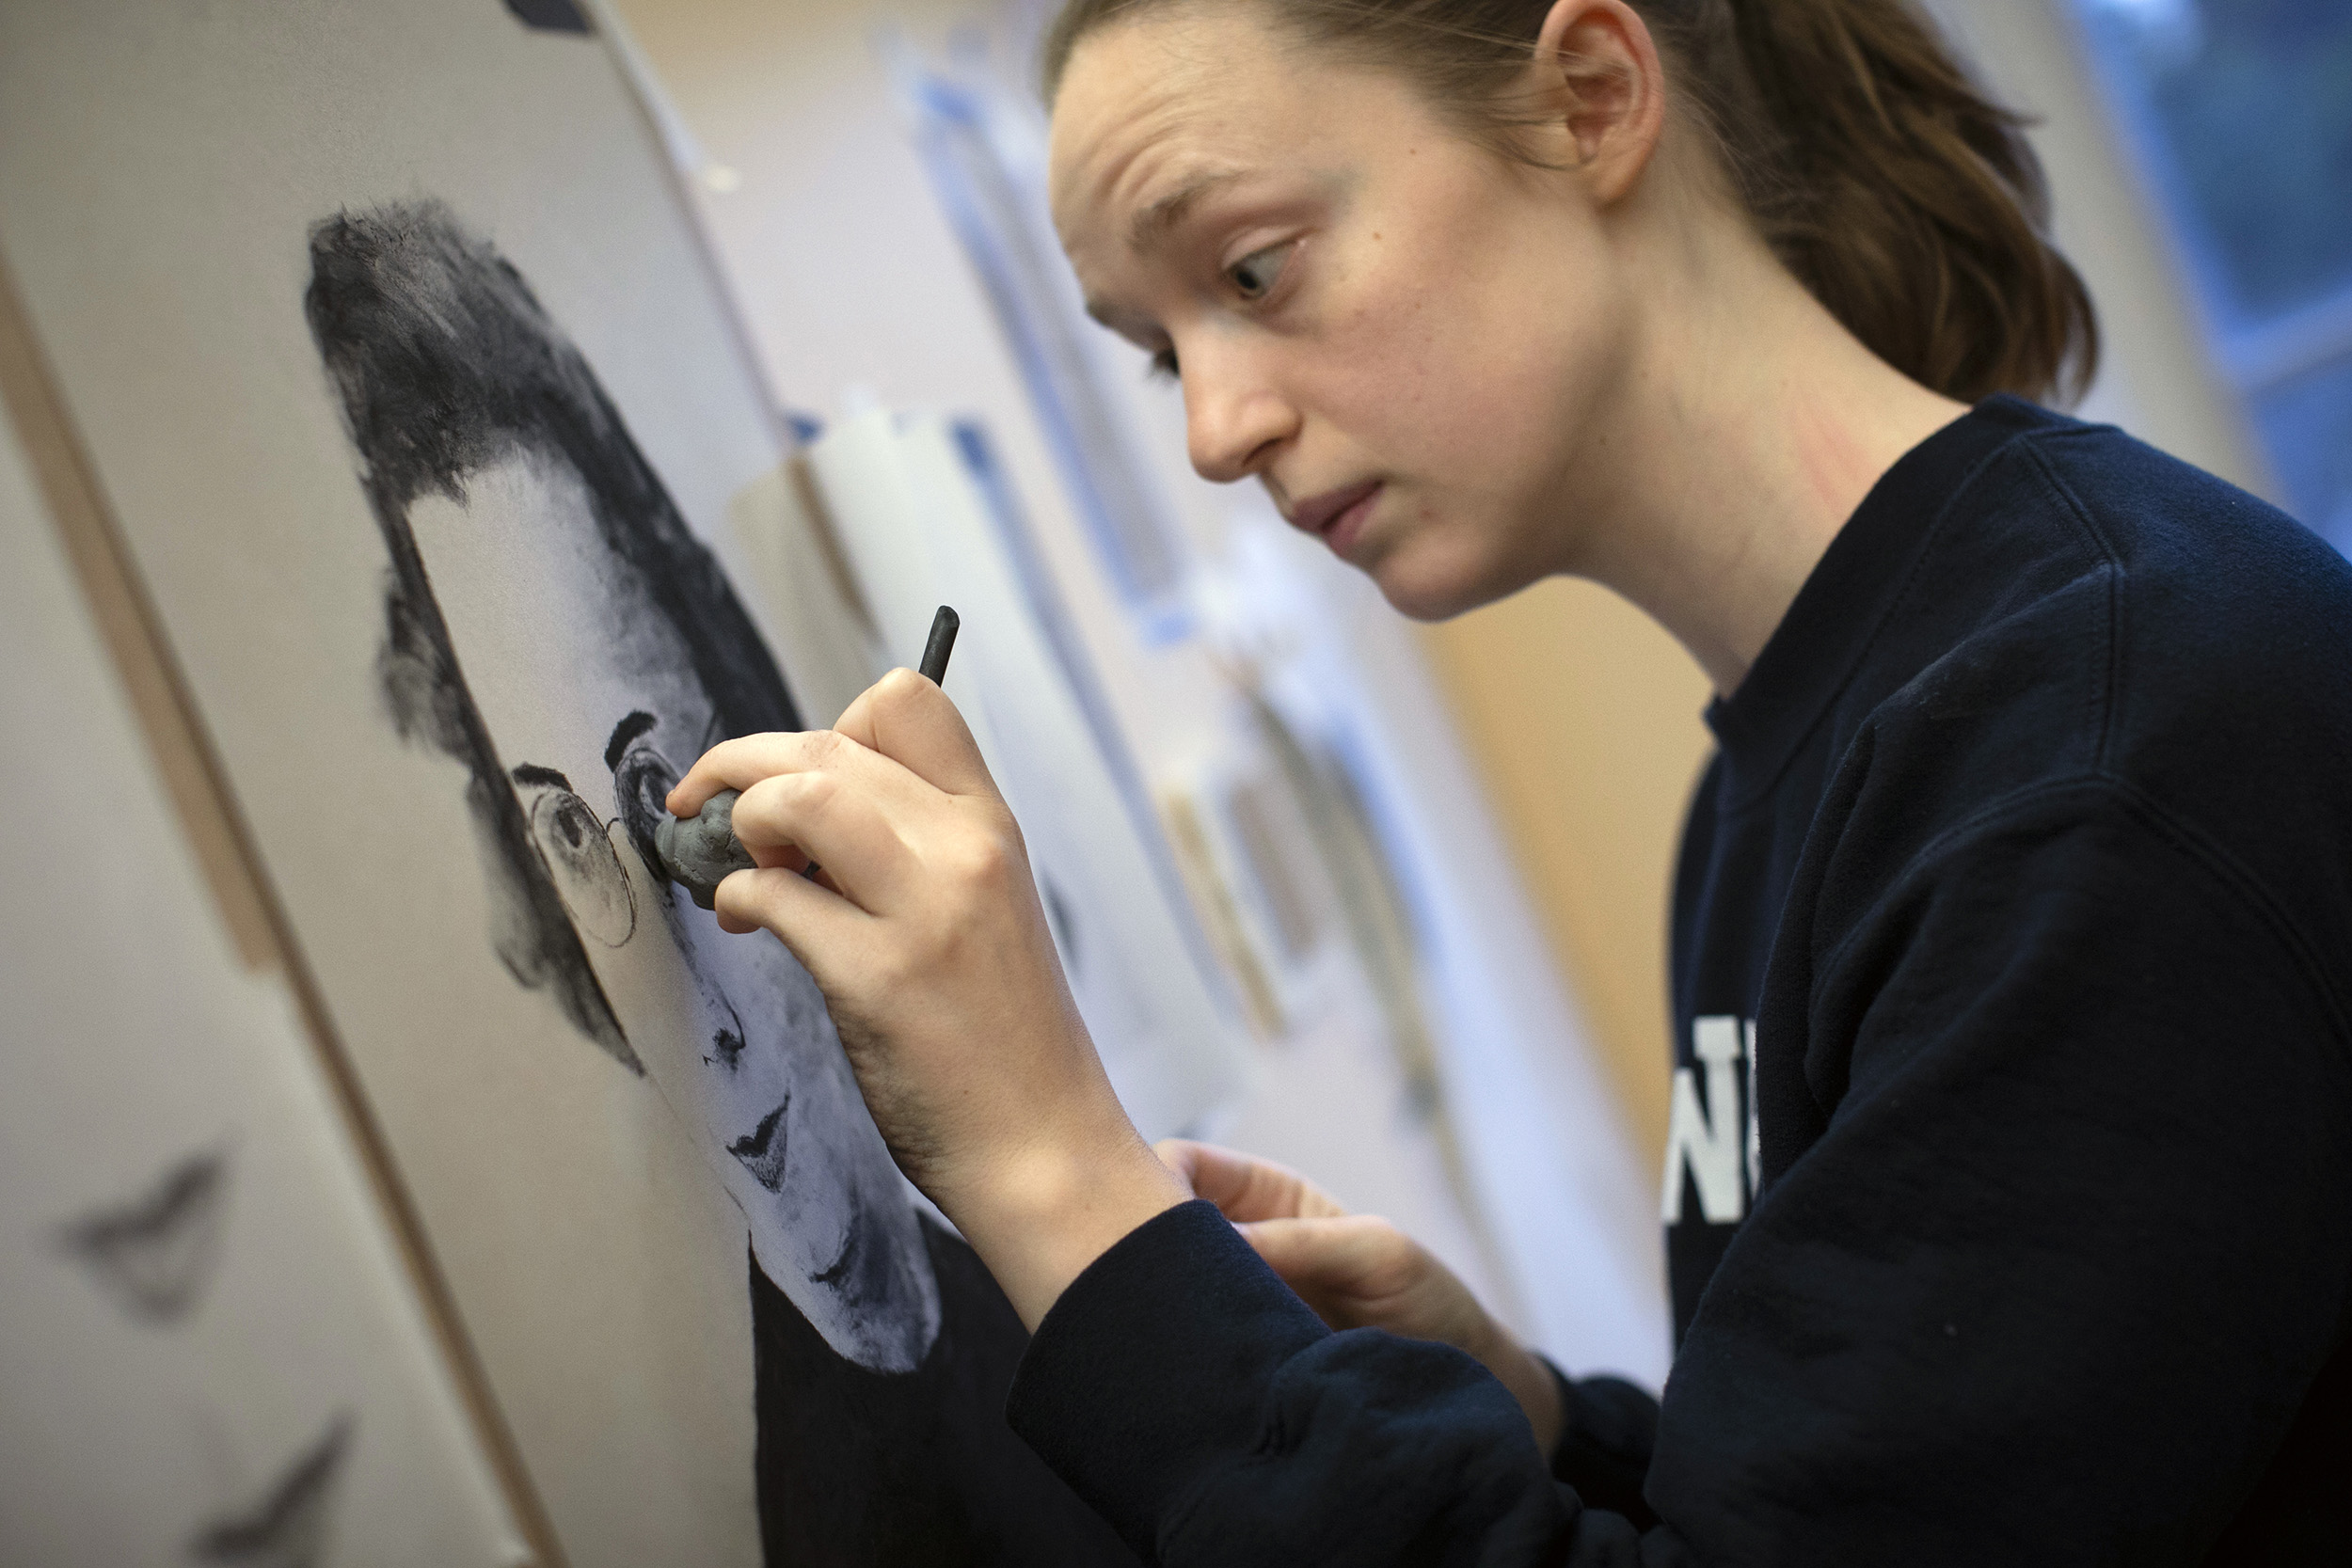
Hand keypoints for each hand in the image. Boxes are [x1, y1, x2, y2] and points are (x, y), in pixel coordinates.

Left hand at [668, 669, 1188, 1327]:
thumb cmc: (1005, 1037)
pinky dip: (734, 901)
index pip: (909, 700)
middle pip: (828, 740)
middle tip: (718, 813)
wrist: (1046, 1146)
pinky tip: (745, 923)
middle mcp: (965, 851)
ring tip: (743, 866)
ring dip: (741, 818)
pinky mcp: (876, 979)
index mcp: (993, 826)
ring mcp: (923, 912)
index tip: (807, 777)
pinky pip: (770, 899)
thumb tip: (806, 807)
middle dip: (745, 766)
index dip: (834, 721)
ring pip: (799, 795)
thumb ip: (920, 847)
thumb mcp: (989, 908)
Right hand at [1158, 1139, 1563, 1450]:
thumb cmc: (1429, 1302)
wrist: (1462, 1384)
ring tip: (1157, 1326)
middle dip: (1139, 1243)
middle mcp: (1239, 1243)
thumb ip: (1301, 1240)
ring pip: (1166, 1290)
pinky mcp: (1232, 1361)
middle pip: (1158, 1225)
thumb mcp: (1377, 1253)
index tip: (1144, 1212)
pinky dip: (1177, 1352)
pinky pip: (1189, 1347)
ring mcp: (1231, 1304)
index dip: (1153, 1176)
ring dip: (1160, 1305)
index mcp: (1267, 1195)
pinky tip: (1174, 1365)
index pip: (1183, 1162)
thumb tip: (1211, 1240)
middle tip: (1135, 1279)